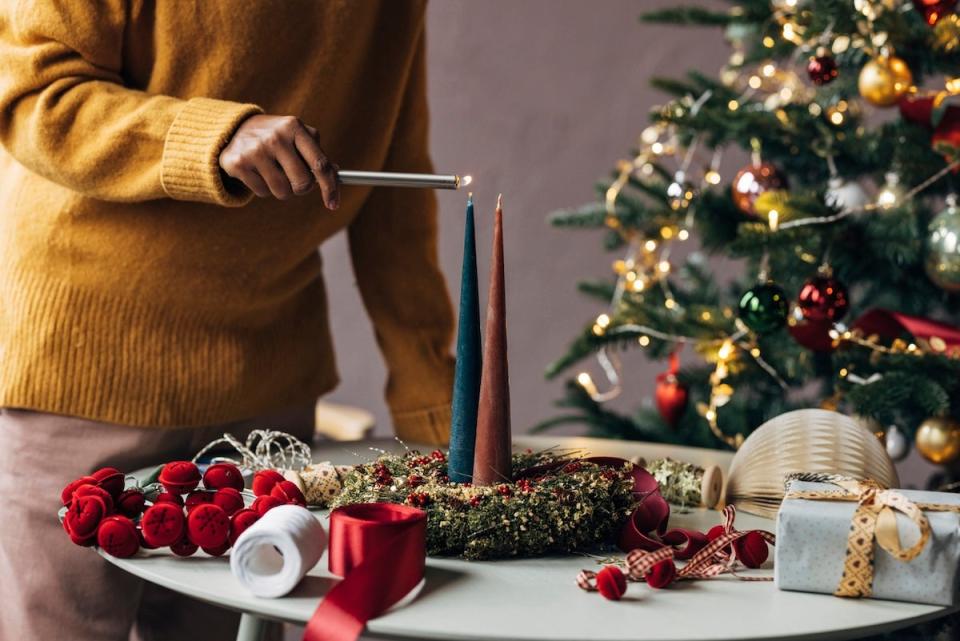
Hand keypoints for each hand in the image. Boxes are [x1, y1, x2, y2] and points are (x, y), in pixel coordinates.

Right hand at [219, 114, 338, 207]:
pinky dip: (264, 188)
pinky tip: (257, 171)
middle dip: (301, 188)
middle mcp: (275, 137)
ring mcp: (256, 150)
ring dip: (282, 189)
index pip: (320, 164)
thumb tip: (336, 174)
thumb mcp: (297, 136)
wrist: (235, 129)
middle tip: (294, 180)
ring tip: (273, 172)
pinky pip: (263, 193)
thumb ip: (316, 153)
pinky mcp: (239, 163)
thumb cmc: (277, 137)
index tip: (333, 204)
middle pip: (302, 183)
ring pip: (283, 192)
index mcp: (294, 127)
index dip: (330, 188)